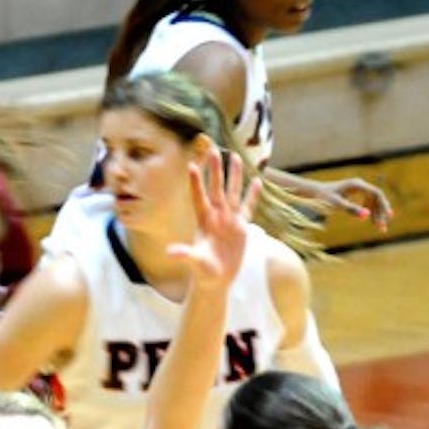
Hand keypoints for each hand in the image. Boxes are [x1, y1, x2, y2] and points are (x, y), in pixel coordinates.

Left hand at [170, 149, 259, 290]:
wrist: (216, 278)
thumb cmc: (203, 271)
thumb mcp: (195, 263)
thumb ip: (185, 255)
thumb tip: (170, 253)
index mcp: (204, 221)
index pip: (199, 197)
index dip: (196, 182)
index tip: (192, 165)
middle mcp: (216, 215)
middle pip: (216, 187)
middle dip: (215, 169)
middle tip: (213, 149)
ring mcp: (229, 219)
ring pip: (232, 192)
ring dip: (234, 175)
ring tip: (235, 157)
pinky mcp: (240, 227)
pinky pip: (248, 207)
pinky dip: (252, 195)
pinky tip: (257, 181)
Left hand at [318, 175, 392, 230]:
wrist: (316, 192)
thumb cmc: (324, 197)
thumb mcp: (337, 204)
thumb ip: (351, 209)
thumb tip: (366, 216)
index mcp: (357, 184)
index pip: (376, 193)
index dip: (384, 205)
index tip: (388, 217)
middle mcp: (360, 184)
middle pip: (377, 198)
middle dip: (381, 213)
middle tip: (382, 228)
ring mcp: (359, 188)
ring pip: (374, 201)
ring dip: (377, 214)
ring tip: (380, 229)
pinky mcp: (357, 193)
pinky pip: (369, 202)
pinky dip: (372, 212)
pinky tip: (373, 222)